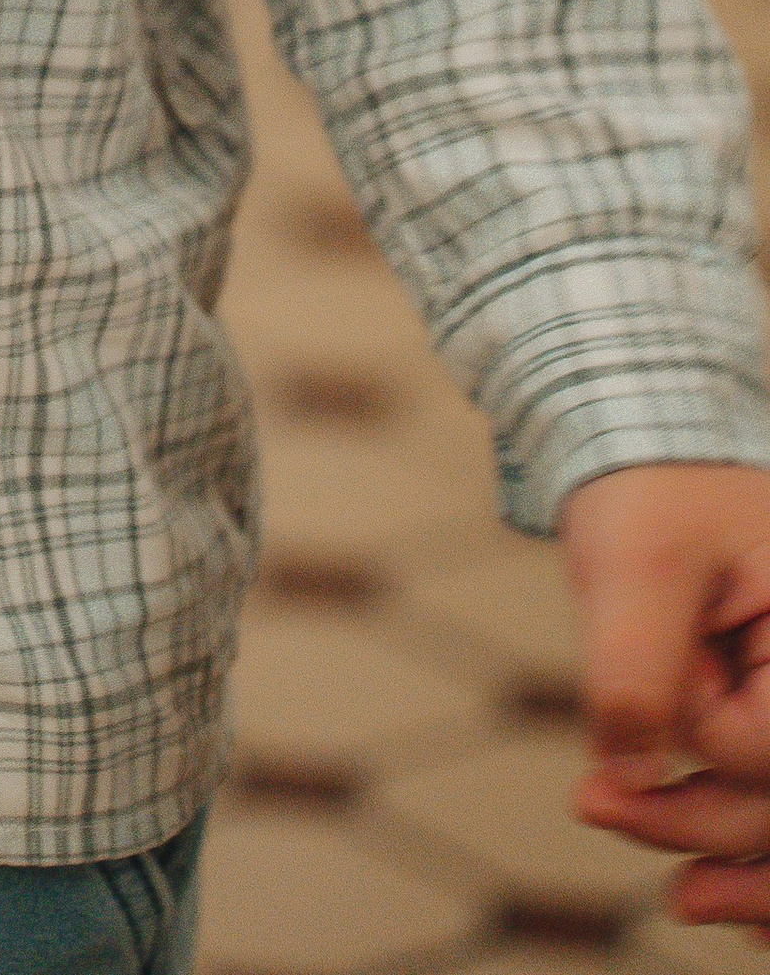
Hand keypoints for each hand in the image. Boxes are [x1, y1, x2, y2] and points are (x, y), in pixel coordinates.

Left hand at [563, 463, 769, 935]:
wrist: (643, 446)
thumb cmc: (648, 488)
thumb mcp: (632, 563)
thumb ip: (635, 668)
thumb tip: (630, 774)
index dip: (703, 731)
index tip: (654, 678)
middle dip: (699, 821)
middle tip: (590, 803)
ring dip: (719, 847)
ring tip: (652, 871)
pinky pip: (765, 792)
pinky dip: (743, 844)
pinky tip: (712, 897)